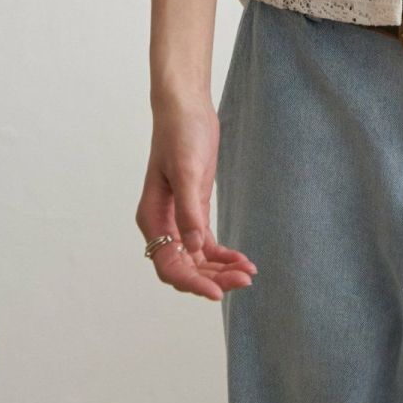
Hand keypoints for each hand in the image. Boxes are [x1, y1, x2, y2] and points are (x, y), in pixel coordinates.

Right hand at [136, 94, 256, 301]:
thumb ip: (189, 210)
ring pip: (197, 259)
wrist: (187, 109)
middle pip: (185, 267)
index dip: (192, 282)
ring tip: (249, 274)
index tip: (217, 293)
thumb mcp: (187, 170)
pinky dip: (223, 254)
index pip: (169, 265)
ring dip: (221, 270)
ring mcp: (179, 219)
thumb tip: (193, 248)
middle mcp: (163, 225)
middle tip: (244, 281)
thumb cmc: (180, 134)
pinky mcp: (195, 209)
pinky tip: (242, 261)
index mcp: (153, 218)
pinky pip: (206, 243)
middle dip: (213, 278)